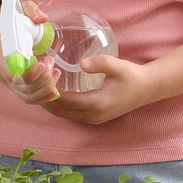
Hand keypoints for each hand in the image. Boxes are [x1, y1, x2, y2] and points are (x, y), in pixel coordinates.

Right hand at [0, 1, 60, 104]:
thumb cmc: (1, 25)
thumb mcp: (14, 10)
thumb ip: (29, 9)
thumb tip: (43, 19)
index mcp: (1, 57)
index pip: (13, 75)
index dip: (30, 74)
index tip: (42, 62)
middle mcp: (4, 74)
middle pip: (24, 89)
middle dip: (43, 78)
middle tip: (50, 60)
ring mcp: (10, 82)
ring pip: (28, 96)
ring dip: (46, 88)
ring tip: (55, 71)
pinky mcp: (16, 86)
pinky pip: (30, 97)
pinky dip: (44, 96)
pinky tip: (55, 86)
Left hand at [38, 54, 157, 124]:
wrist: (148, 89)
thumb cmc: (132, 76)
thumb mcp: (118, 66)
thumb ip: (101, 63)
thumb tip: (81, 63)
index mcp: (97, 104)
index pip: (65, 100)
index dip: (50, 90)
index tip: (41, 75)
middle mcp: (93, 116)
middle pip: (60, 111)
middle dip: (45, 97)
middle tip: (35, 80)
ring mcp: (93, 119)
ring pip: (63, 115)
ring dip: (50, 102)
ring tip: (40, 85)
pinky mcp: (94, 118)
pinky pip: (70, 114)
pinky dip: (59, 105)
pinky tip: (54, 92)